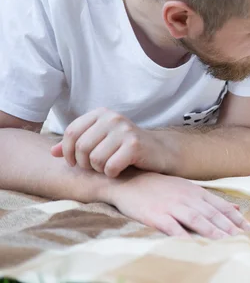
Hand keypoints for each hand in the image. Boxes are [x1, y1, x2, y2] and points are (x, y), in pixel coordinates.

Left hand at [50, 108, 165, 177]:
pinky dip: (112, 174)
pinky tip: (119, 170)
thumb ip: (76, 145)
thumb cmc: (126, 148)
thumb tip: (53, 152)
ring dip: (99, 170)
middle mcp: (113, 118)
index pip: (71, 132)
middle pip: (81, 147)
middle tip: (94, 168)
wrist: (160, 151)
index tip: (74, 162)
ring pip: (95, 159)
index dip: (68, 151)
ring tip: (108, 167)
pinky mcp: (135, 145)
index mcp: (101, 114)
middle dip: (84, 164)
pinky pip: (110, 167)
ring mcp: (124, 130)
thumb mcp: (100, 142)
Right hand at [104, 170, 249, 238]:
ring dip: (214, 232)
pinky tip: (193, 245)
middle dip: (231, 228)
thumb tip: (235, 207)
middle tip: (247, 240)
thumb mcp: (188, 189)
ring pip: (197, 219)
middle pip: (213, 214)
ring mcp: (172, 205)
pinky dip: (183, 235)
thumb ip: (211, 200)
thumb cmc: (159, 186)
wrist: (128, 180)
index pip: (222, 207)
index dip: (238, 219)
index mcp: (197, 192)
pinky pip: (172, 227)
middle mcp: (188, 197)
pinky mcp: (156, 214)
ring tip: (227, 243)